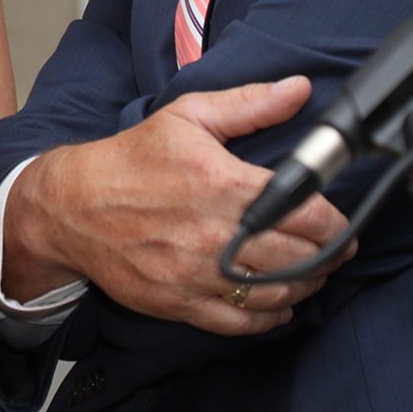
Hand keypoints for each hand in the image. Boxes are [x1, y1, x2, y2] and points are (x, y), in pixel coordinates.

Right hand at [5, 76, 352, 336]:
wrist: (73, 205)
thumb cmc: (132, 158)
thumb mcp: (188, 116)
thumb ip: (249, 103)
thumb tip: (298, 88)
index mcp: (219, 182)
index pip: (303, 212)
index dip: (333, 221)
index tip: (339, 221)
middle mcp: (212, 233)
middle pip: (297, 257)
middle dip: (327, 255)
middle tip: (335, 249)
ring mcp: (196, 273)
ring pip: (275, 294)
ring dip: (305, 286)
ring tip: (313, 273)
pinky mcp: (181, 302)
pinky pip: (241, 322)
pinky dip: (269, 318)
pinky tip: (279, 304)